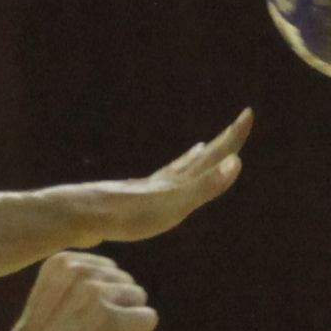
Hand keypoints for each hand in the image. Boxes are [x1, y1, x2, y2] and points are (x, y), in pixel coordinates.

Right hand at [0, 250, 157, 330]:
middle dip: (116, 307)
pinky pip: (148, 317)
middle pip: (126, 282)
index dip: (102, 297)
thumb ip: (81, 280)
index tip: (78, 316)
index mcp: (64, 260)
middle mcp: (80, 270)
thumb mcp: (54, 293)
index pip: (108, 269)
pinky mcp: (111, 319)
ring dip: (125, 320)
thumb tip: (120, 275)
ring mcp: (96, 293)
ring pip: (138, 297)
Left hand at [55, 110, 252, 250]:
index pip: (214, 155)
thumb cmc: (128, 216)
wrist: (81, 217)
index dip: (233, 137)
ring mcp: (150, 188)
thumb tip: (235, 162)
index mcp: (179, 181)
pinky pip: (160, 182)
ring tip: (203, 148)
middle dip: (223, 143)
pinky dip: (169, 176)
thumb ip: (204, 187)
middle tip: (238, 123)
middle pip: (201, 157)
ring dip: (196, 158)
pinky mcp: (134, 200)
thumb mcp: (172, 205)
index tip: (249, 114)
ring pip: (179, 168)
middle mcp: (167, 179)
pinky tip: (160, 181)